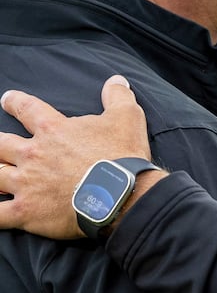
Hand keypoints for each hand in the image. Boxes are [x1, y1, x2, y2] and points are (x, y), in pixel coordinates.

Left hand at [0, 75, 153, 238]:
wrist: (123, 195)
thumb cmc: (123, 156)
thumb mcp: (127, 118)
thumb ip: (118, 96)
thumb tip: (117, 80)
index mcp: (53, 130)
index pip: (26, 109)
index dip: (14, 102)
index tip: (7, 100)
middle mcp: (33, 154)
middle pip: (0, 144)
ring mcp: (26, 184)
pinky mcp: (26, 212)